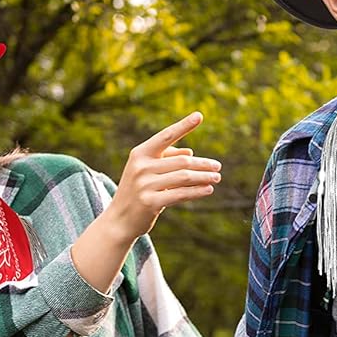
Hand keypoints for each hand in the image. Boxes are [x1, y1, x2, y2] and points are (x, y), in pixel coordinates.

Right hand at [106, 112, 220, 238]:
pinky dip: (197, 191)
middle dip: (203, 164)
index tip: (199, 115)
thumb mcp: (147, 171)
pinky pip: (180, 194)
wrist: (119, 220)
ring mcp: (144, 184)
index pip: (166, 136)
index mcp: (140, 153)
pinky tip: (208, 189)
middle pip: (182, 161)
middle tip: (218, 166)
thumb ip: (166, 159)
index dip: (183, 126)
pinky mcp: (150, 202)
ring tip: (217, 177)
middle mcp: (141, 166)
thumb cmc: (137, 191)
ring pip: (184, 177)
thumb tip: (190, 152)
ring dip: (204, 177)